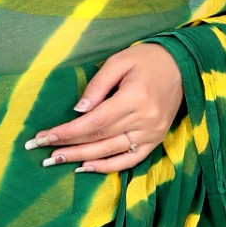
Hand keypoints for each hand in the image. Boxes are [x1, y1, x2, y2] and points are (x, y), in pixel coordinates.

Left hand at [23, 43, 184, 172]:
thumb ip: (97, 85)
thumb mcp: (119, 61)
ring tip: (58, 161)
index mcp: (135, 98)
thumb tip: (77, 110)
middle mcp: (145, 120)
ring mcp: (152, 134)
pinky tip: (87, 167)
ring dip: (82, 159)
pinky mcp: (156, 141)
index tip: (45, 136)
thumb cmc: (147, 59)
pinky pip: (130, 160)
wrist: (181, 66)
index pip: (95, 121)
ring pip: (112, 152)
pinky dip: (107, 167)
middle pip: (100, 138)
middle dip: (69, 146)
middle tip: (43, 152)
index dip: (69, 131)